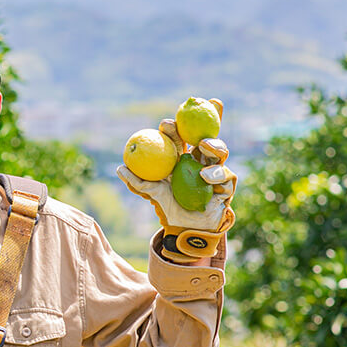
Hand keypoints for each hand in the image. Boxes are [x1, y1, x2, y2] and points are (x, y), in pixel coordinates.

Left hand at [117, 106, 236, 263]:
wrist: (188, 227)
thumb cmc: (169, 206)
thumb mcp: (152, 193)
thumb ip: (138, 181)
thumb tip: (120, 168)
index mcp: (182, 157)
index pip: (180, 136)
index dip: (176, 126)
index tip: (165, 124)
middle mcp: (201, 159)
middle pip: (205, 135)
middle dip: (207, 119)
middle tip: (195, 121)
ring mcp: (216, 169)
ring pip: (220, 150)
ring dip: (213, 145)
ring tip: (204, 144)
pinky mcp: (227, 184)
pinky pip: (225, 175)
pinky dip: (216, 174)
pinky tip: (206, 176)